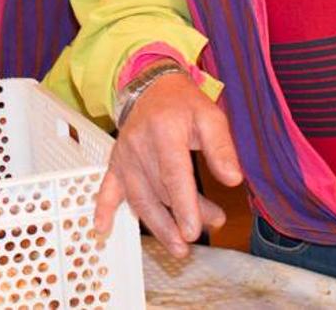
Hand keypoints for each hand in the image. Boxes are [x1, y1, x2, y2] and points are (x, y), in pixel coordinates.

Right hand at [94, 70, 242, 258]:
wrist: (152, 88)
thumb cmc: (184, 104)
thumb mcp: (210, 117)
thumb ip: (222, 148)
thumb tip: (233, 180)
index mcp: (164, 131)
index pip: (173, 174)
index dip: (183, 205)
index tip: (193, 230)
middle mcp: (139, 144)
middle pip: (158, 190)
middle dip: (179, 218)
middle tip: (196, 237)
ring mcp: (125, 155)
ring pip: (138, 196)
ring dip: (156, 225)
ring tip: (176, 246)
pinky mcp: (116, 162)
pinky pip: (107, 186)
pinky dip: (103, 208)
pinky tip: (102, 228)